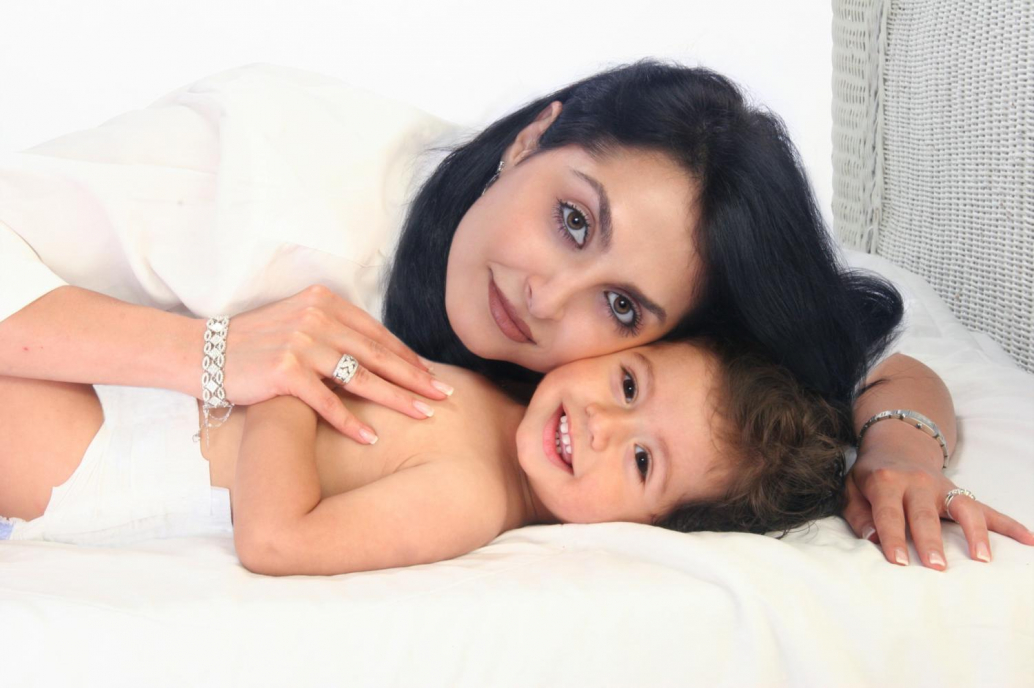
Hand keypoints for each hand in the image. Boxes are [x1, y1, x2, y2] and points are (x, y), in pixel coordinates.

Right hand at [212, 285, 452, 443]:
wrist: (202, 352)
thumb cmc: (254, 343)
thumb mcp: (298, 324)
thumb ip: (334, 331)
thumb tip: (376, 356)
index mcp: (325, 303)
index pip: (377, 334)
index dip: (408, 358)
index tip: (431, 376)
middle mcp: (317, 318)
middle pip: (378, 355)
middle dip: (416, 378)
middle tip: (445, 396)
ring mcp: (302, 343)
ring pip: (361, 378)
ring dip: (396, 400)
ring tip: (423, 416)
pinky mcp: (285, 371)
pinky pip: (327, 402)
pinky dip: (350, 422)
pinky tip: (372, 438)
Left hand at [842, 447, 1033, 569]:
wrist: (896, 444)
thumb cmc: (871, 475)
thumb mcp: (852, 488)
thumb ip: (857, 513)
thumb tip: (870, 537)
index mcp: (885, 481)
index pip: (888, 513)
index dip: (891, 537)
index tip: (898, 562)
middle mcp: (916, 483)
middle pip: (924, 514)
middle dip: (931, 541)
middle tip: (936, 567)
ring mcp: (942, 487)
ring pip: (963, 508)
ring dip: (974, 533)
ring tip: (982, 559)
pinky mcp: (959, 493)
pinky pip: (987, 509)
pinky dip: (1009, 524)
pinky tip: (1029, 540)